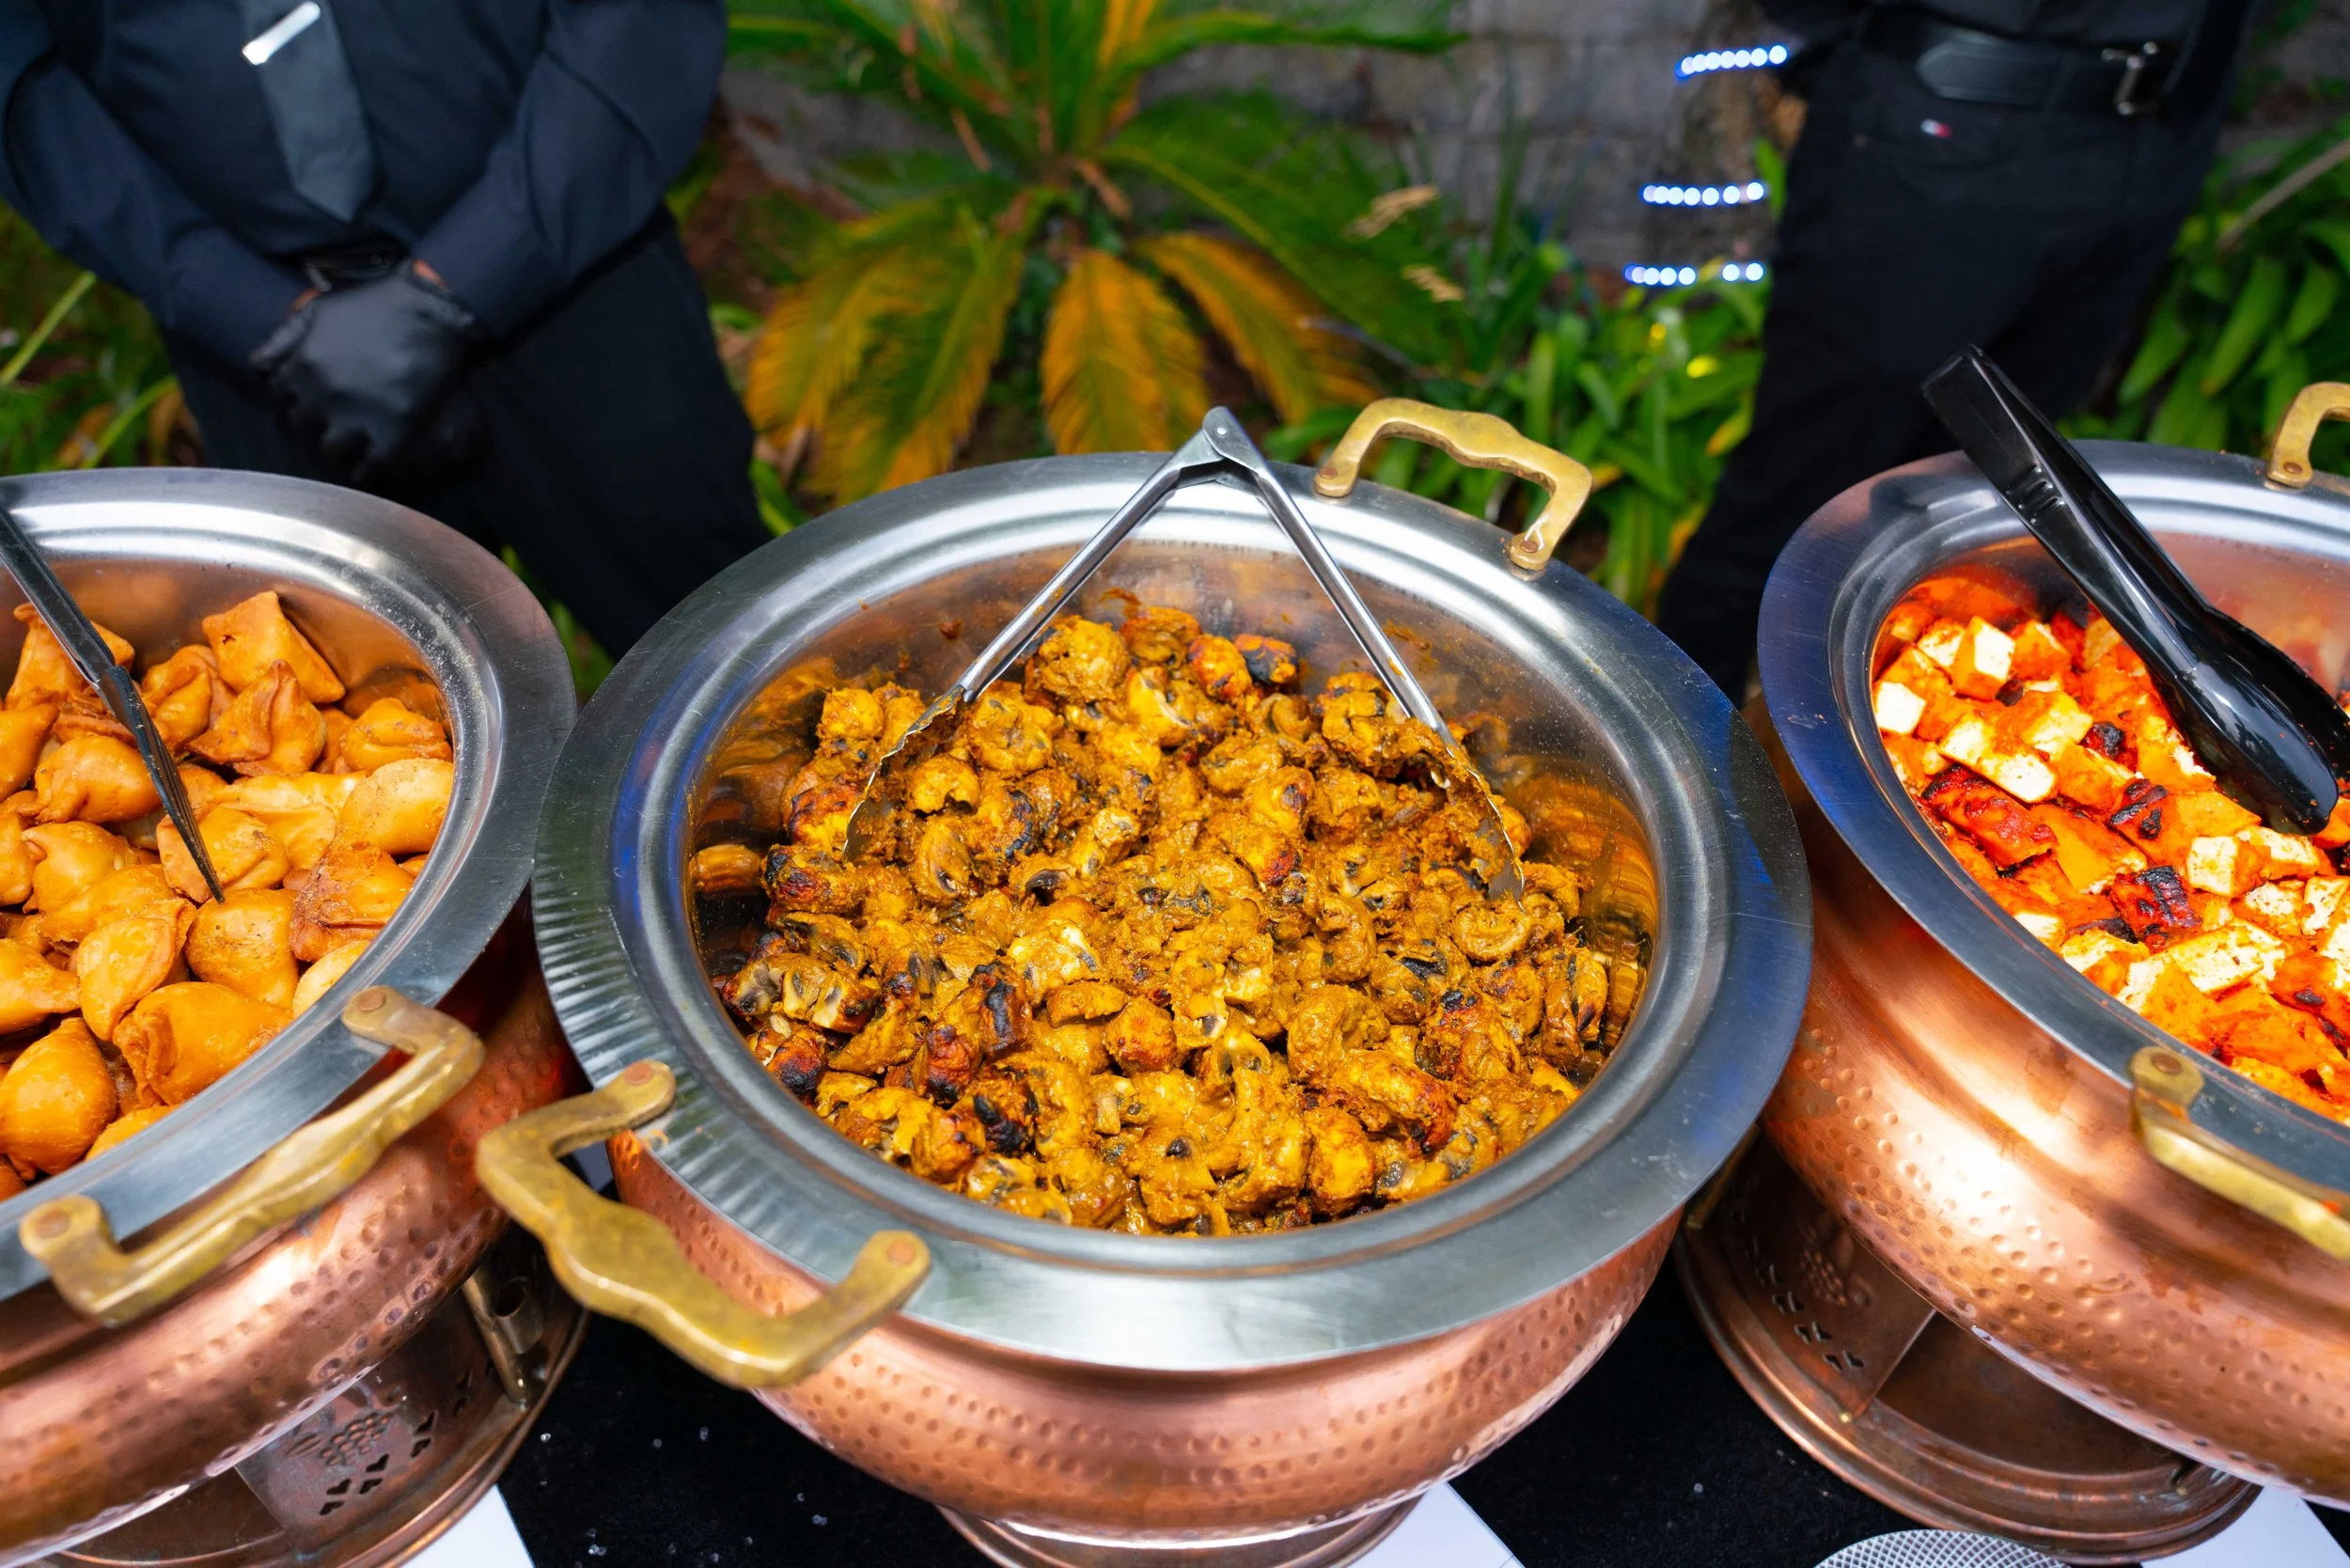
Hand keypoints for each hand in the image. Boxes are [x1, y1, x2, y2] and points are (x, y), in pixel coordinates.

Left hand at [251, 262, 483, 487]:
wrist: (431, 312)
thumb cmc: (374, 305)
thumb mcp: (319, 310)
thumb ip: (284, 338)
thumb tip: (257, 366)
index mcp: (303, 366)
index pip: (278, 395)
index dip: (293, 394)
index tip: (307, 396)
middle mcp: (324, 396)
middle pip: (302, 425)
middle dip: (313, 419)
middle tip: (330, 417)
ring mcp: (358, 417)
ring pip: (332, 451)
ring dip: (337, 447)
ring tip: (349, 442)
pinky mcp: (393, 432)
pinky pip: (371, 467)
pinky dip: (367, 470)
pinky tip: (369, 467)